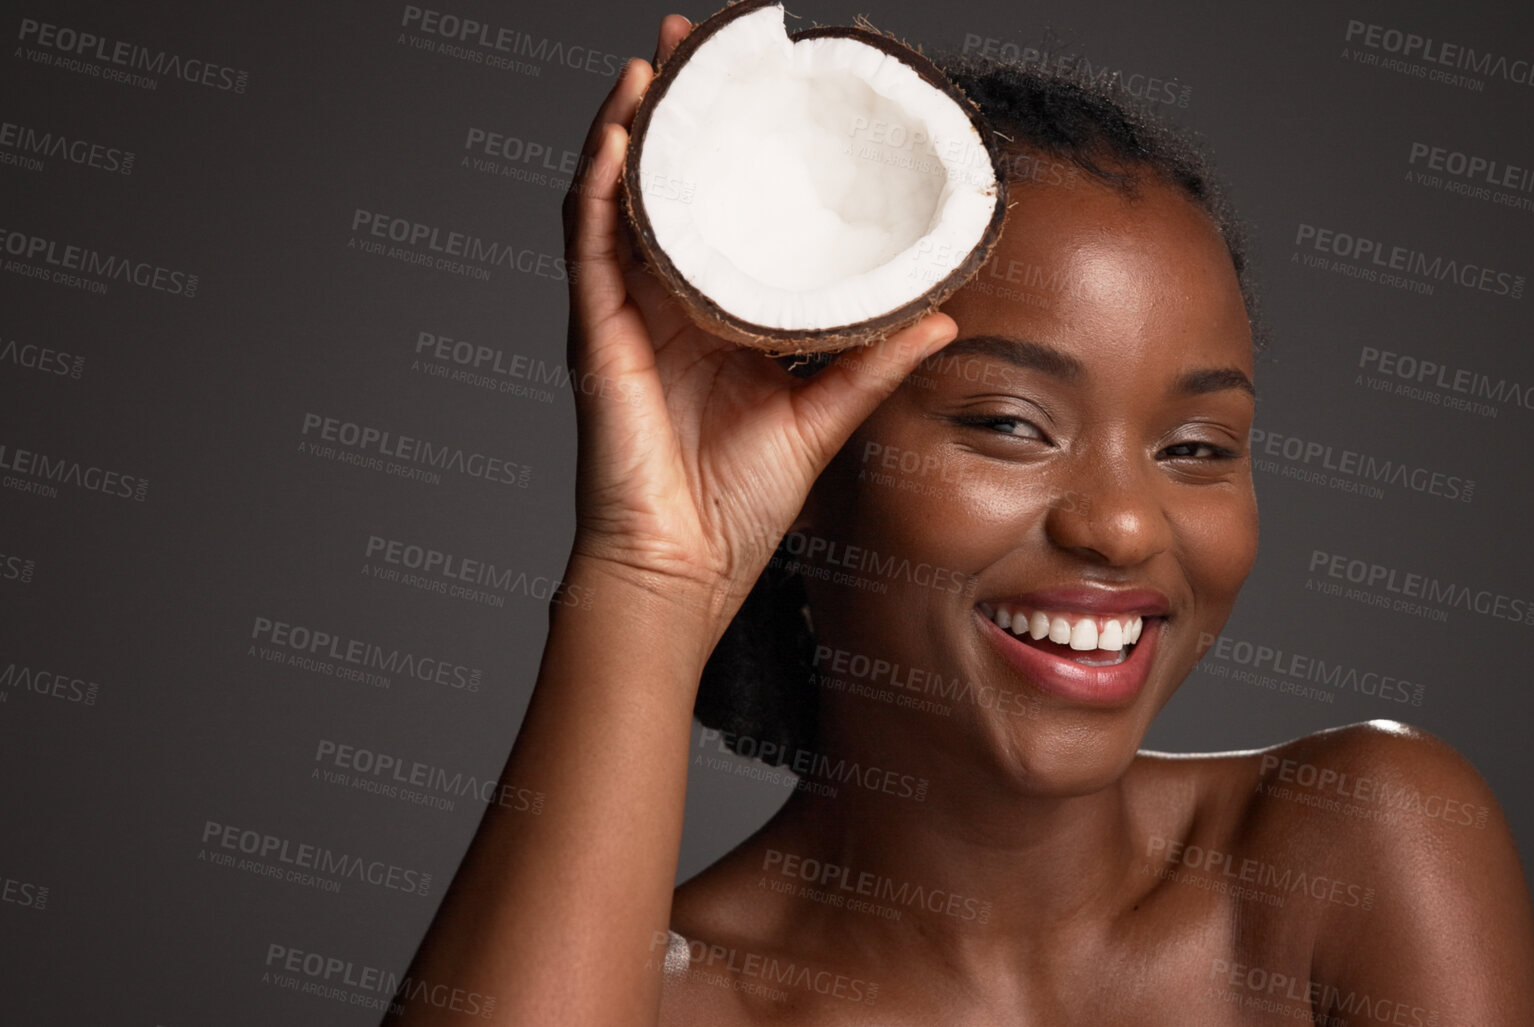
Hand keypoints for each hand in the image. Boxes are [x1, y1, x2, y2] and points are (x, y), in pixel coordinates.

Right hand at [561, 15, 958, 617]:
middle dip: (681, 114)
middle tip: (701, 44)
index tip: (765, 98)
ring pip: (622, 197)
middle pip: (668, 190)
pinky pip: (590, 241)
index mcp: (715, 323)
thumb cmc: (735, 509)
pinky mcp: (598, 333)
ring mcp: (626, 316)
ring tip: (659, 60)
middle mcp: (666, 307)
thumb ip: (873, 364)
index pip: (722, 219)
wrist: (681, 572)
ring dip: (635, 124)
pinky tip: (621, 133)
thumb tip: (940, 319)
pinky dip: (601, 182)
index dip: (736, 157)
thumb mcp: (822, 418)